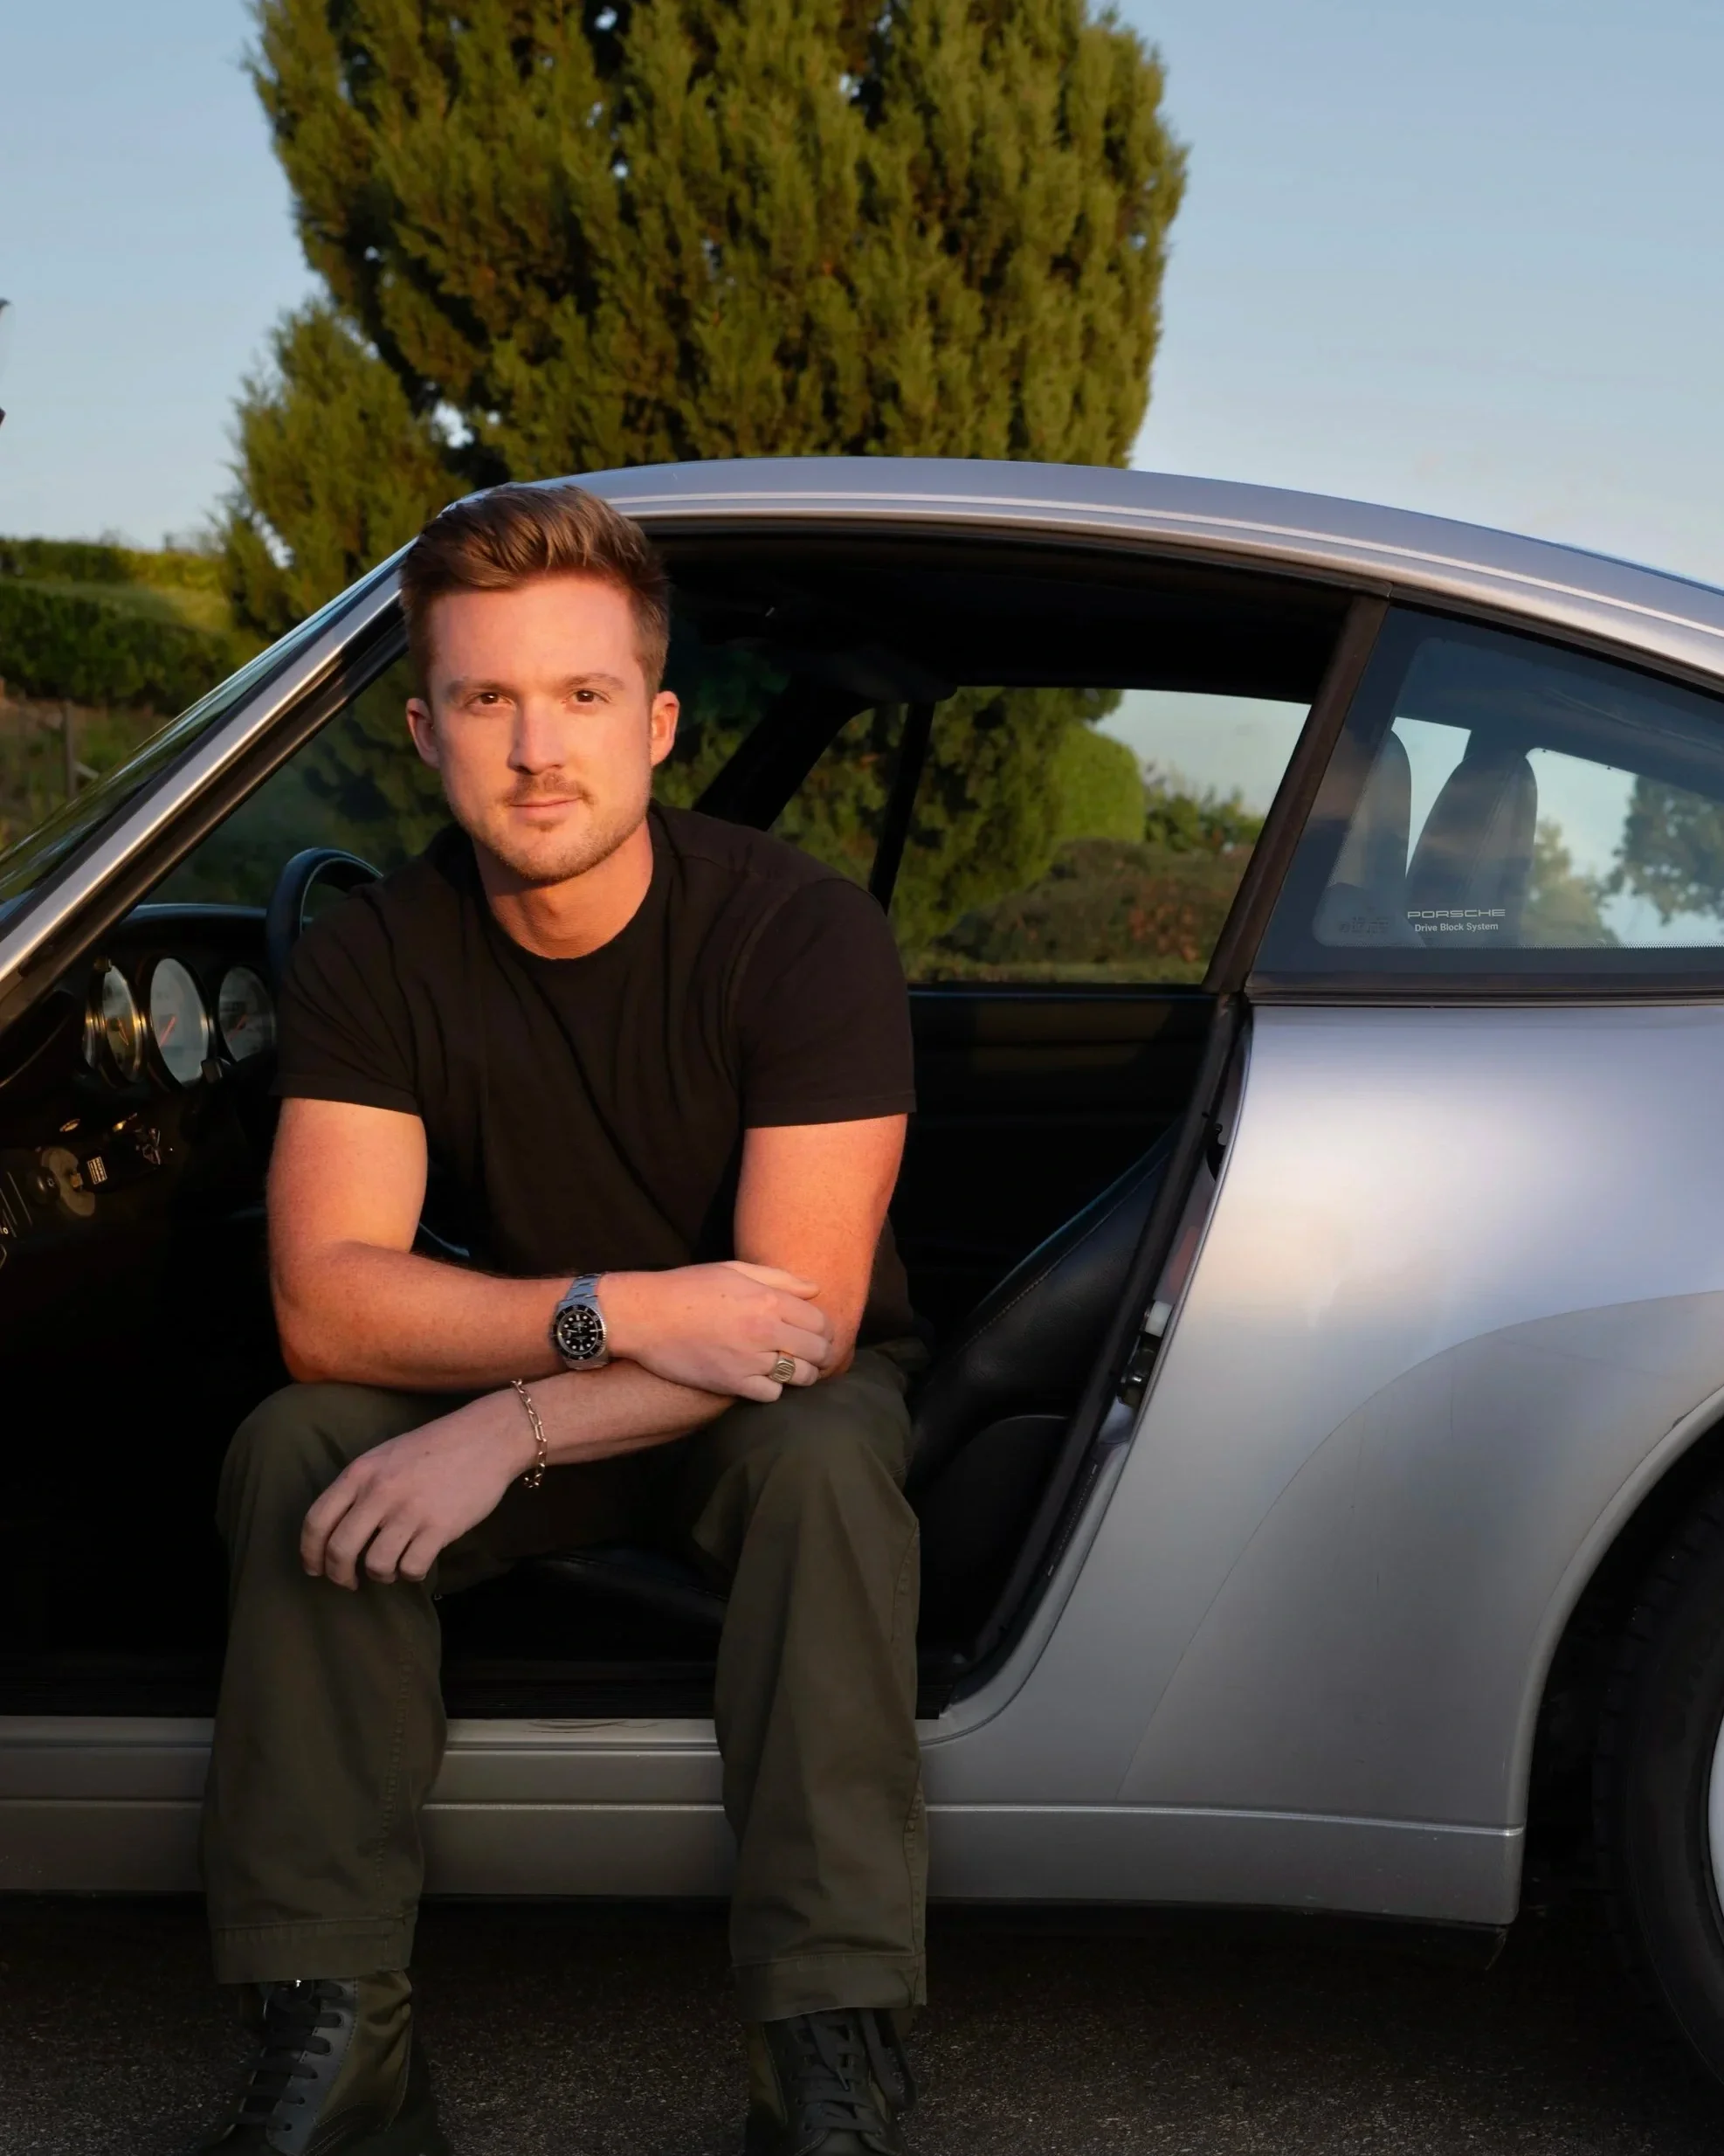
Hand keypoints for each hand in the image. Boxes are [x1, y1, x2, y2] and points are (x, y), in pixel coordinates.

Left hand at [301, 1392, 536, 1587]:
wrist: (487, 1438)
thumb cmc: (435, 1447)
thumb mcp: (386, 1455)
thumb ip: (361, 1486)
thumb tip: (338, 1529)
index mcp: (361, 1472)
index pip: (316, 1521)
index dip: (309, 1553)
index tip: (315, 1568)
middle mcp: (379, 1492)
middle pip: (340, 1550)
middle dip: (339, 1575)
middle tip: (349, 1582)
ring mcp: (410, 1511)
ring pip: (375, 1565)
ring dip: (380, 1575)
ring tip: (392, 1567)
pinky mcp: (439, 1528)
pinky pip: (411, 1569)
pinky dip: (410, 1574)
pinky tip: (417, 1563)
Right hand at [600, 1261, 834, 1400]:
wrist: (645, 1316)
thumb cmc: (688, 1287)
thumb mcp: (734, 1270)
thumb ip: (779, 1279)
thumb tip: (815, 1289)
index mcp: (768, 1300)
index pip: (820, 1321)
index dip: (826, 1329)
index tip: (820, 1333)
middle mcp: (765, 1330)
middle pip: (817, 1350)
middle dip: (821, 1353)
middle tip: (813, 1354)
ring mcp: (750, 1360)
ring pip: (801, 1376)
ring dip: (802, 1373)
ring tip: (792, 1368)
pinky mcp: (732, 1383)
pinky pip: (772, 1394)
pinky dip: (772, 1389)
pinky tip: (764, 1379)